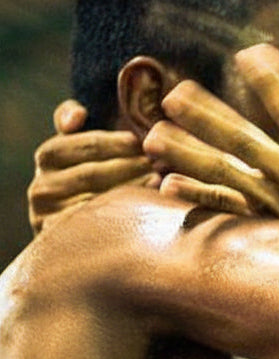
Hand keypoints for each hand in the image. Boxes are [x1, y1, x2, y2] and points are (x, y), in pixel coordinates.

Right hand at [28, 99, 156, 234]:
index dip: (112, 143)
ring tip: (158, 182)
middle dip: (127, 167)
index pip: (81, 145)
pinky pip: (94, 227)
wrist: (75, 233)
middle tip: (156, 164)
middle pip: (90, 174)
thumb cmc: (88, 179)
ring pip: (94, 200)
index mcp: (48, 157)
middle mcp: (41, 187)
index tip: (139, 142)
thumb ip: (72, 121)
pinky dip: (122, 216)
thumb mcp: (78, 148)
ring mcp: (48, 216)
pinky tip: (146, 209)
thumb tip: (77, 116)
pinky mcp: (63, 242)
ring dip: (130, 190)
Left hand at [145, 44, 278, 257]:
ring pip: (221, 170)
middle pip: (241, 136)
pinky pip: (222, 210)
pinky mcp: (262, 227)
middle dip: (205, 114)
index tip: (248, 54)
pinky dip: (195, 197)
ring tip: (154, 137)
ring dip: (185, 151)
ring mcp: (273, 203)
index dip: (270, 77)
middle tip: (174, 95)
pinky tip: (166, 185)